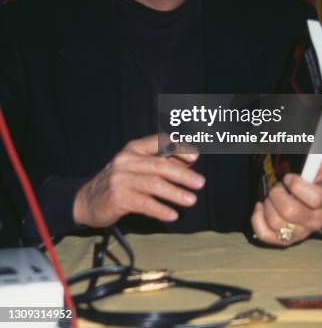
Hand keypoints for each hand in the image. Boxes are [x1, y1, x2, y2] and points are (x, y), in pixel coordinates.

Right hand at [73, 134, 204, 227]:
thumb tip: (190, 161)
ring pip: (153, 184)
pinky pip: (144, 203)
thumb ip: (160, 162)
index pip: (159, 141)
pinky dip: (160, 209)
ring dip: (175, 192)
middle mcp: (126, 160)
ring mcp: (120, 178)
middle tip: (200, 183)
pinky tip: (172, 215)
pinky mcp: (117, 198)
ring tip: (191, 200)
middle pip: (159, 165)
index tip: (195, 156)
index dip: (178, 147)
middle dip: (182, 174)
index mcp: (133, 149)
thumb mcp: (137, 167)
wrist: (86, 201)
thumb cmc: (120, 182)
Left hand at [251, 154, 321, 245]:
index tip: (289, 177)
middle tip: (278, 185)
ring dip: (268, 204)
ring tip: (271, 195)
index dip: (298, 185)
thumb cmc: (318, 183)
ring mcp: (299, 232)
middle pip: (290, 211)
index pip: (315, 198)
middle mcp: (314, 220)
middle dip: (278, 193)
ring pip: (276, 223)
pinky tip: (260, 206)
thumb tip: (317, 152)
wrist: (321, 207)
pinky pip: (265, 235)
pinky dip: (257, 219)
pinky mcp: (284, 240)